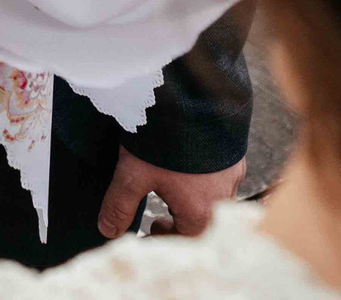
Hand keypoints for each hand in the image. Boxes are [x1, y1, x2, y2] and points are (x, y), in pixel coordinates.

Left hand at [94, 149, 246, 239]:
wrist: (195, 100)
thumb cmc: (166, 141)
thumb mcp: (134, 174)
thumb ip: (120, 205)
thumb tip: (107, 230)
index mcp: (200, 211)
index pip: (184, 239)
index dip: (163, 240)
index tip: (148, 234)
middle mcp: (221, 198)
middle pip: (201, 222)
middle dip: (179, 224)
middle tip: (159, 220)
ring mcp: (231, 176)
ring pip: (213, 201)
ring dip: (192, 203)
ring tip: (170, 193)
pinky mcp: (234, 156)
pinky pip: (222, 178)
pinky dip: (205, 182)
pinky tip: (189, 169)